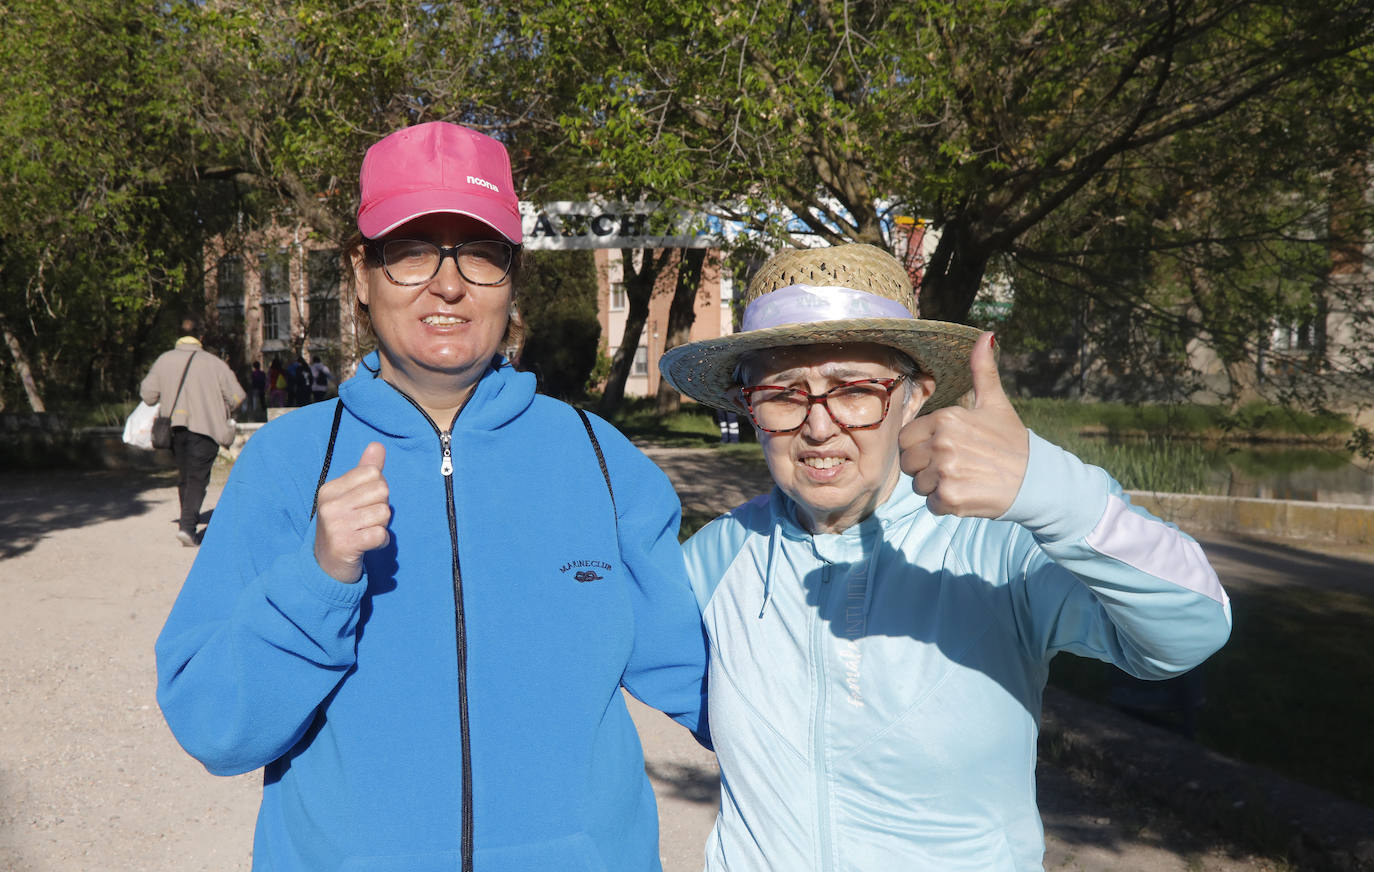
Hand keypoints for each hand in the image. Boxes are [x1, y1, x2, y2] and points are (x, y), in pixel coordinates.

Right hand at [313, 442, 391, 582]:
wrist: (325, 567)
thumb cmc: (343, 527)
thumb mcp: (349, 497)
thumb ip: (364, 470)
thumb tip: (377, 445)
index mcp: (330, 489)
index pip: (373, 473)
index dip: (378, 489)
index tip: (364, 505)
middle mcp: (330, 505)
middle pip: (382, 491)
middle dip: (381, 507)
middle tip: (366, 521)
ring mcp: (336, 525)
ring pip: (384, 513)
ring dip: (381, 526)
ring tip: (365, 533)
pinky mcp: (345, 545)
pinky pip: (381, 534)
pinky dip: (381, 542)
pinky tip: (368, 545)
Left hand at [898, 332, 1027, 516]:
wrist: (1037, 479)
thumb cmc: (1012, 441)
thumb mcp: (995, 403)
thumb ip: (982, 371)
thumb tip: (985, 335)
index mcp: (946, 418)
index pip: (905, 439)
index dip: (921, 447)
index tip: (945, 450)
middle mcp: (942, 443)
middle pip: (908, 464)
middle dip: (925, 469)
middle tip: (955, 467)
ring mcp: (945, 471)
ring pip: (918, 486)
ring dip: (935, 488)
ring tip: (964, 479)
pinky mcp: (951, 498)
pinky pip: (931, 505)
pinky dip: (946, 505)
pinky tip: (967, 494)